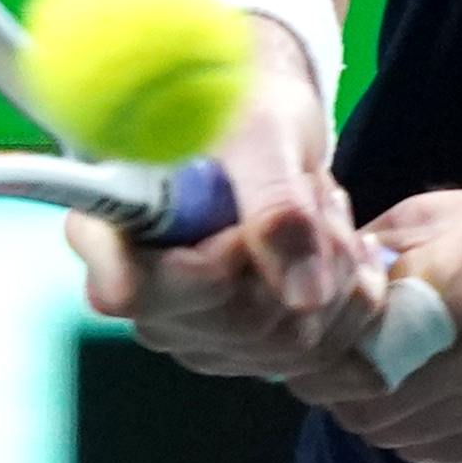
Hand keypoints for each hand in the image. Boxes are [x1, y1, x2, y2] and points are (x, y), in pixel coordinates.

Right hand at [65, 24, 379, 382]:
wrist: (261, 128)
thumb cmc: (239, 111)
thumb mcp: (260, 134)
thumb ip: (275, 203)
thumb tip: (305, 297)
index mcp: (109, 234)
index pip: (130, 292)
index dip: (202, 270)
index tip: (240, 230)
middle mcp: (144, 299)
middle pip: (240, 321)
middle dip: (300, 250)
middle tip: (308, 187)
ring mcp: (197, 334)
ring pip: (293, 339)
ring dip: (336, 264)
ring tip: (320, 206)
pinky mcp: (251, 351)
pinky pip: (326, 349)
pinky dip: (352, 290)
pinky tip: (337, 244)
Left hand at [303, 183, 461, 462]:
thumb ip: (390, 245)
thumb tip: (313, 277)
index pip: (351, 336)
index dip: (317, 342)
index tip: (311, 332)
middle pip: (363, 394)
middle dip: (336, 381)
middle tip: (340, 359)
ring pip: (392, 432)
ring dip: (373, 409)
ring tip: (392, 371)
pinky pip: (435, 452)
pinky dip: (416, 429)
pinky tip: (434, 393)